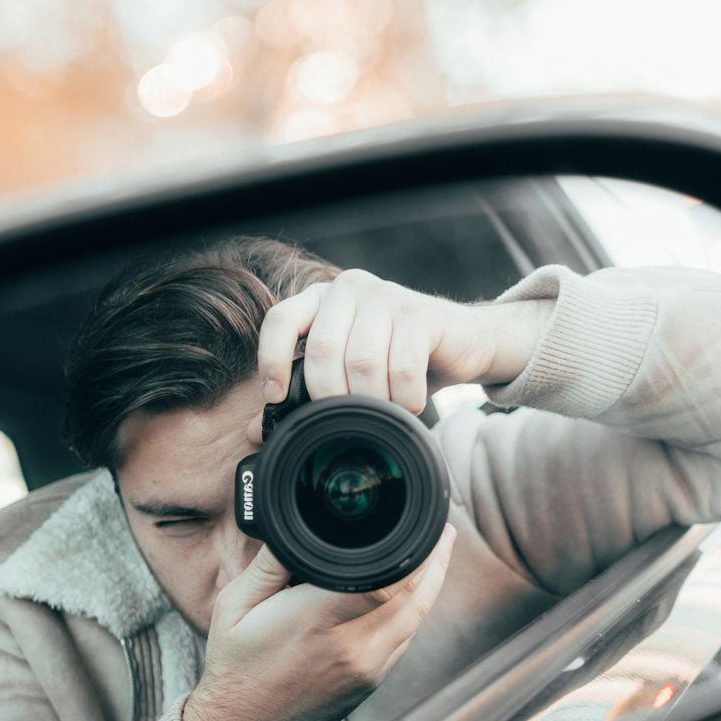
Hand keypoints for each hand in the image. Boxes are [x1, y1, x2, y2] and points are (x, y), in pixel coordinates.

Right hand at [181, 524, 456, 720]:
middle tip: (442, 531)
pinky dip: (415, 612)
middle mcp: (353, 646)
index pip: (385, 580)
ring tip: (437, 554)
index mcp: (318, 619)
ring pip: (417, 619)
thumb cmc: (236, 667)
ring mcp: (368, 668)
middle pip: (415, 597)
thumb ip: (270, 561)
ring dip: (431, 585)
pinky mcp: (372, 682)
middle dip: (433, 561)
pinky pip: (405, 639)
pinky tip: (413, 594)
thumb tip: (293, 524)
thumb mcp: (236, 603)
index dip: (412, 551)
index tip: (421, 527)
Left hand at [247, 269, 550, 443]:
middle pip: (322, 350)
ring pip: (362, 361)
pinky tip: (409, 407)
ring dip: (371, 402)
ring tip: (381, 415)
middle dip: (330, 396)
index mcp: (320, 298)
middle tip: (346, 420)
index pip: (280, 320)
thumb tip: (256, 431)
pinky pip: (401, 367)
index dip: (270, 360)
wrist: (463, 341)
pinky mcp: (420, 314)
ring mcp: (385, 296)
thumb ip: (305, 393)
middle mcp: (348, 289)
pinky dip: (403, 399)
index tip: (276, 399)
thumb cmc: (398, 359)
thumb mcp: (347, 372)